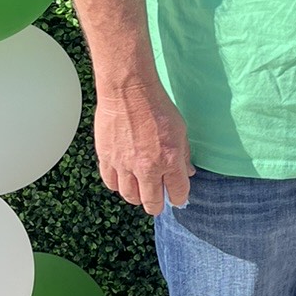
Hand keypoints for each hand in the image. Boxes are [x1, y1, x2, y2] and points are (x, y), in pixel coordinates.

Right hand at [94, 73, 194, 214]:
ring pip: (130, 196)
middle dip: (157, 204)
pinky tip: (123, 178)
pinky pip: (111, 183)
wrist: (128, 91)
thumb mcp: (180, 130)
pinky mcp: (107, 158)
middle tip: (157, 200)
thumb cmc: (156, 106)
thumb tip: (188, 172)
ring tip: (140, 189)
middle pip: (152, 202)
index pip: (178, 194)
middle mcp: (147, 168)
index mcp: (170, 160)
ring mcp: (125, 165)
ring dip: (137, 196)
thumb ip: (184, 155)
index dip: (179, 198)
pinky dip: (118, 185)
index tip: (177, 196)